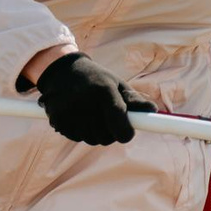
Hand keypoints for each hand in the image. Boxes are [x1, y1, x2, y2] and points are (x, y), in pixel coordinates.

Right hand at [31, 53, 155, 145]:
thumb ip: (134, 100)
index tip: (128, 133)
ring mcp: (69, 112)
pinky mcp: (57, 119)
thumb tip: (154, 110)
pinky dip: (81, 132)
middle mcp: (85, 102)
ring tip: (93, 116)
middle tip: (109, 119)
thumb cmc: (96, 79)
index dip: (126, 133)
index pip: (119, 124)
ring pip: (91, 139)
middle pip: (106, 137)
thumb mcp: (116, 84)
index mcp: (103, 91)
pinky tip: (79, 117)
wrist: (61, 71)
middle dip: (112, 133)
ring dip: (96, 133)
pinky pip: (77, 138)